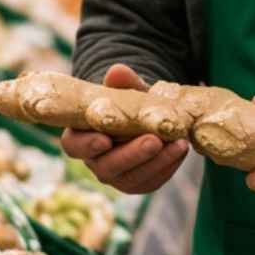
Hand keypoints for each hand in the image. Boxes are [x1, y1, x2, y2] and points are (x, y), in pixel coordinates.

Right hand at [59, 64, 188, 193]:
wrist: (146, 117)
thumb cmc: (127, 103)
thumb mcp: (125, 91)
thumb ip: (121, 83)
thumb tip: (117, 71)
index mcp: (81, 137)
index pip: (74, 146)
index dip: (87, 145)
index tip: (105, 139)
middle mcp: (95, 160)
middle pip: (105, 167)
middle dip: (131, 155)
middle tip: (154, 141)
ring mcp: (116, 175)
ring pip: (131, 179)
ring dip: (156, 162)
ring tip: (177, 144)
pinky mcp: (138, 182)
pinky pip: (150, 182)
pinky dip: (167, 166)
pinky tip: (180, 150)